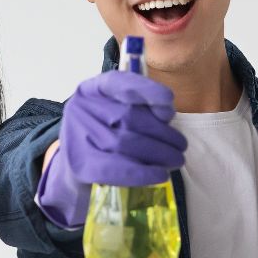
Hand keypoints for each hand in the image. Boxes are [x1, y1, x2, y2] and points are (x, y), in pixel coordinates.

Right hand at [37, 70, 186, 228]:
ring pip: (125, 143)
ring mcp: (76, 137)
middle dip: (161, 133)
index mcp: (92, 89)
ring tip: (176, 160)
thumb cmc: (105, 133)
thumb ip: (142, 107)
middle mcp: (81, 108)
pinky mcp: (79, 164)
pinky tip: (160, 175)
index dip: (145, 89)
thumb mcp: (119, 111)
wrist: (77, 164)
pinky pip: (115, 168)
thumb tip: (166, 114)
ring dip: (158, 153)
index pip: (118, 82)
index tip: (169, 99)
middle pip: (128, 117)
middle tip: (181, 146)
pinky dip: (142, 173)